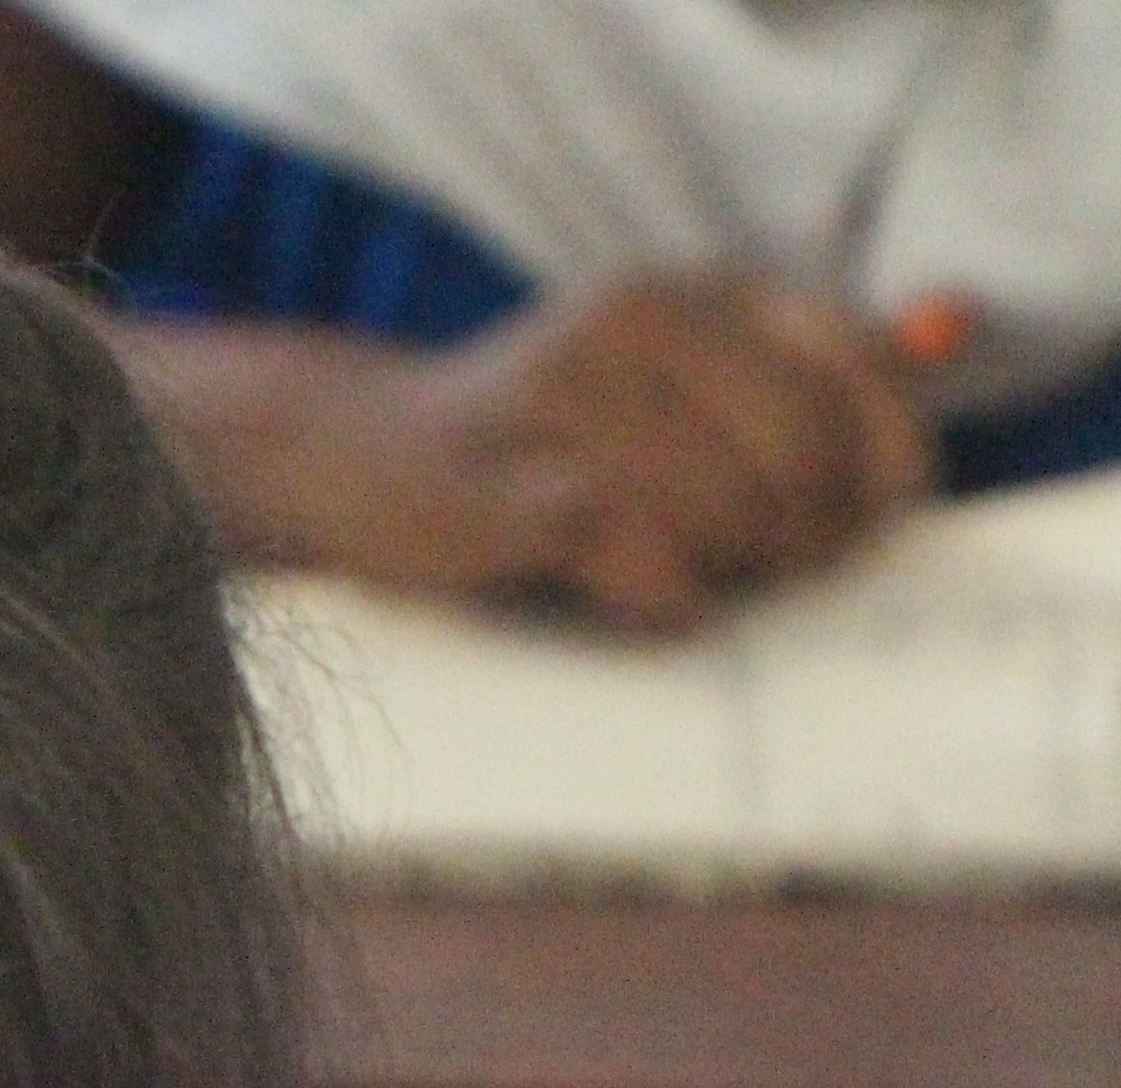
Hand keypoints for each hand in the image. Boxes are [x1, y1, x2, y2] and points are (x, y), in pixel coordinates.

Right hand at [129, 276, 936, 628]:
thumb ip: (793, 384)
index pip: (860, 367)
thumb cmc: (532, 452)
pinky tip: (632, 598)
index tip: (849, 526)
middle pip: (804, 453)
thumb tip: (931, 380)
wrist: (353, 460)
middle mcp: (641, 320)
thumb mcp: (670, 390)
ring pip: (731, 511)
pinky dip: (661, 599)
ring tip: (678, 579)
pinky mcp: (511, 487)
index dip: (880, 464)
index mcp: (696, 292)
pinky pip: (645, 557)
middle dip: (801, 537)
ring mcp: (570, 400)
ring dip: (723, 574)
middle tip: (757, 572)